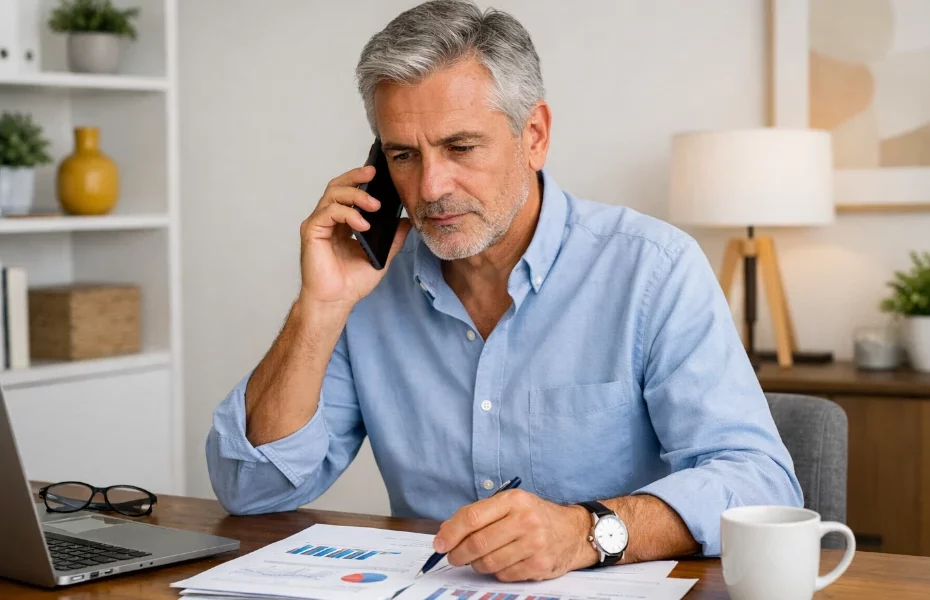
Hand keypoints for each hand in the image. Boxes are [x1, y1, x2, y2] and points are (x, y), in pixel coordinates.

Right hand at [299, 165, 411, 310]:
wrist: (336, 301)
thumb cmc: (351, 282)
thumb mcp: (381, 256)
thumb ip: (393, 239)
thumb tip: (407, 222)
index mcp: (342, 222)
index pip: (349, 191)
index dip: (361, 179)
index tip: (379, 171)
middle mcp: (328, 219)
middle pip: (338, 185)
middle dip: (356, 176)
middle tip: (374, 172)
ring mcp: (318, 224)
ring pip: (333, 194)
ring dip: (356, 195)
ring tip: (375, 205)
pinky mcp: (312, 232)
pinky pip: (328, 212)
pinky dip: (347, 214)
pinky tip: (362, 224)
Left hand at [433, 490, 597, 581]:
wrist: (573, 531)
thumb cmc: (535, 516)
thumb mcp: (511, 504)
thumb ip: (480, 515)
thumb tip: (446, 532)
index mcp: (514, 500)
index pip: (472, 517)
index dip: (451, 533)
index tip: (439, 543)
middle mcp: (525, 520)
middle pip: (478, 543)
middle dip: (458, 553)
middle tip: (453, 556)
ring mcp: (534, 544)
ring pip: (488, 562)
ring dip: (476, 564)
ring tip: (478, 559)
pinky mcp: (539, 565)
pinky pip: (503, 575)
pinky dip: (496, 572)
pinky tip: (501, 562)